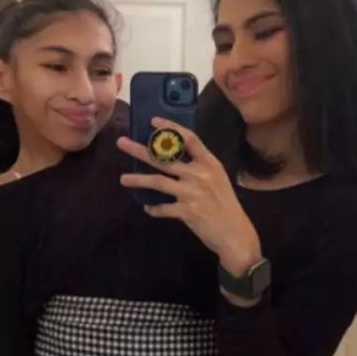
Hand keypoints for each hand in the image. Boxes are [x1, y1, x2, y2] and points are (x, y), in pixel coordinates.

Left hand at [117, 117, 261, 275]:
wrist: (235, 234)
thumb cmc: (226, 204)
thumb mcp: (217, 178)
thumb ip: (199, 167)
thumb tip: (172, 157)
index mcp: (209, 163)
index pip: (189, 138)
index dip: (170, 128)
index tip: (153, 121)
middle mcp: (199, 174)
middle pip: (164, 157)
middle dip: (140, 149)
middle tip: (122, 143)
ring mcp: (192, 192)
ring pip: (158, 181)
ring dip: (138, 180)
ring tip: (123, 179)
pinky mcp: (186, 211)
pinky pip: (162, 208)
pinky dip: (153, 208)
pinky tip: (148, 207)